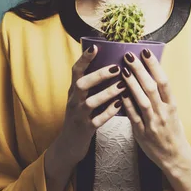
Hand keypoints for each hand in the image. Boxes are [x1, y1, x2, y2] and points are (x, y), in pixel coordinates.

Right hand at [58, 44, 125, 163]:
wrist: (69, 144)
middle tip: (116, 67)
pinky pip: (97, 120)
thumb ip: (91, 84)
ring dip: (107, 93)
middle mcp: (74, 100)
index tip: (95, 47)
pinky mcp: (85, 128)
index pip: (76, 70)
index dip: (84, 58)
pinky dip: (108, 112)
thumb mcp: (80, 98)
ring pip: (90, 102)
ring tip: (122, 86)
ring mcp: (78, 115)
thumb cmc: (80, 116)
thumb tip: (110, 64)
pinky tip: (120, 105)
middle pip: (81, 83)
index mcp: (73, 90)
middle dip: (98, 75)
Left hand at [120, 48, 190, 171]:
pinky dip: (127, 103)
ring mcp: (153, 123)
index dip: (155, 65)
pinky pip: (133, 116)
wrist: (174, 157)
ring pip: (142, 100)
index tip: (146, 52)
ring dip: (132, 84)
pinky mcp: (142, 133)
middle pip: (151, 87)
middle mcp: (164, 113)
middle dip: (140, 70)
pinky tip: (119, 92)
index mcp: (172, 105)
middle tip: (129, 55)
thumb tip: (151, 74)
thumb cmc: (173, 130)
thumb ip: (162, 96)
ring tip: (123, 70)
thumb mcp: (172, 111)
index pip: (164, 81)